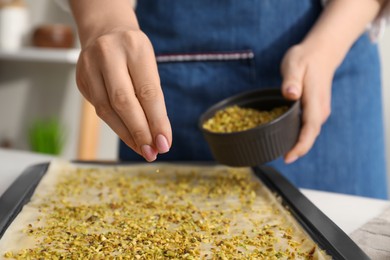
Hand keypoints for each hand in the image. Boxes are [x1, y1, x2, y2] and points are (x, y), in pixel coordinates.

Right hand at [76, 27, 171, 161]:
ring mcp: (89, 66)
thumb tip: (158, 137)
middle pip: (124, 101)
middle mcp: (108, 54)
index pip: (148, 91)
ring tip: (143, 150)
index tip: (165, 143)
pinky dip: (116, 127)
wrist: (105, 31)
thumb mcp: (149, 65)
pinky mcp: (81, 80)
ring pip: (107, 109)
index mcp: (134, 47)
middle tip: (152, 152)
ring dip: (127, 134)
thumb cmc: (133, 52)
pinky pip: (99, 109)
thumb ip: (153, 98)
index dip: (157, 121)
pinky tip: (129, 137)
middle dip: (140, 132)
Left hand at [281, 44, 336, 163]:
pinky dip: (300, 135)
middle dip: (298, 150)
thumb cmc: (306, 58)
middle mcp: (320, 110)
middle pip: (310, 136)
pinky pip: (309, 127)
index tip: (288, 157)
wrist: (322, 52)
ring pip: (310, 132)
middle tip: (281, 158)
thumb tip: (290, 94)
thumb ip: (291, 80)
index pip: (310, 129)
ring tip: (282, 151)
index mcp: (315, 101)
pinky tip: (287, 137)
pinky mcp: (316, 109)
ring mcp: (320, 110)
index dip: (300, 146)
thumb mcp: (295, 64)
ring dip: (299, 144)